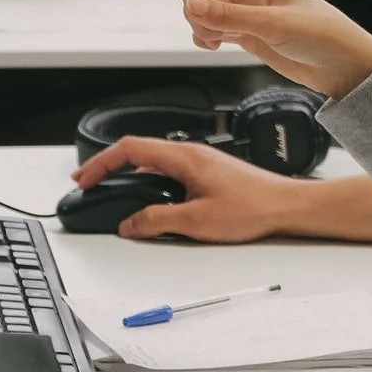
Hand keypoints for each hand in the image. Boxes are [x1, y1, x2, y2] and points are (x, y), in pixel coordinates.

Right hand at [71, 135, 308, 241]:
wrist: (286, 206)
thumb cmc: (253, 206)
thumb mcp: (197, 220)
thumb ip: (157, 220)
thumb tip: (129, 223)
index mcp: (184, 157)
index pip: (130, 148)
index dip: (102, 162)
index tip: (85, 178)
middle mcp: (190, 154)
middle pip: (138, 151)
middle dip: (109, 166)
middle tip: (88, 183)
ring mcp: (199, 162)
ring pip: (153, 162)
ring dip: (129, 174)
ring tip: (111, 191)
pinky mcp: (207, 173)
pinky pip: (168, 171)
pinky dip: (148, 181)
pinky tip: (146, 198)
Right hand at [124, 0, 371, 96]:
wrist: (340, 65)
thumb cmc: (320, 35)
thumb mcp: (275, 25)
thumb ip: (230, 17)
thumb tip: (191, 8)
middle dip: (190, 4)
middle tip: (213, 24)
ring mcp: (239, 6)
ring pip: (195, 7)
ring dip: (197, 25)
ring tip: (220, 40)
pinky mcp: (240, 28)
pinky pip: (204, 27)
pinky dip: (202, 36)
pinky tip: (216, 46)